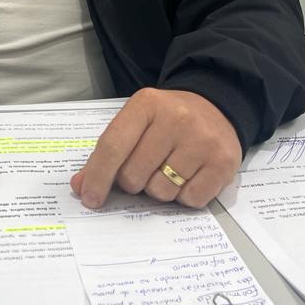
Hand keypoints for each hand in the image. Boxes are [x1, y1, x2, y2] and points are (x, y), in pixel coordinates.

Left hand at [70, 88, 240, 208]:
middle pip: (134, 175)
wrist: (216, 106)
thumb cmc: (166, 120)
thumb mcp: (135, 123)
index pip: (113, 146)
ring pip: (161, 192)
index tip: (90, 199)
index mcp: (146, 104)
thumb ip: (106, 153)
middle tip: (145, 169)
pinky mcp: (224, 163)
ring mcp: (202, 141)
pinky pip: (190, 200)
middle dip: (133, 182)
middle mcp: (176, 119)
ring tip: (169, 170)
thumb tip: (81, 187)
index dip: (98, 177)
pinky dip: (184, 197)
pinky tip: (189, 177)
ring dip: (159, 190)